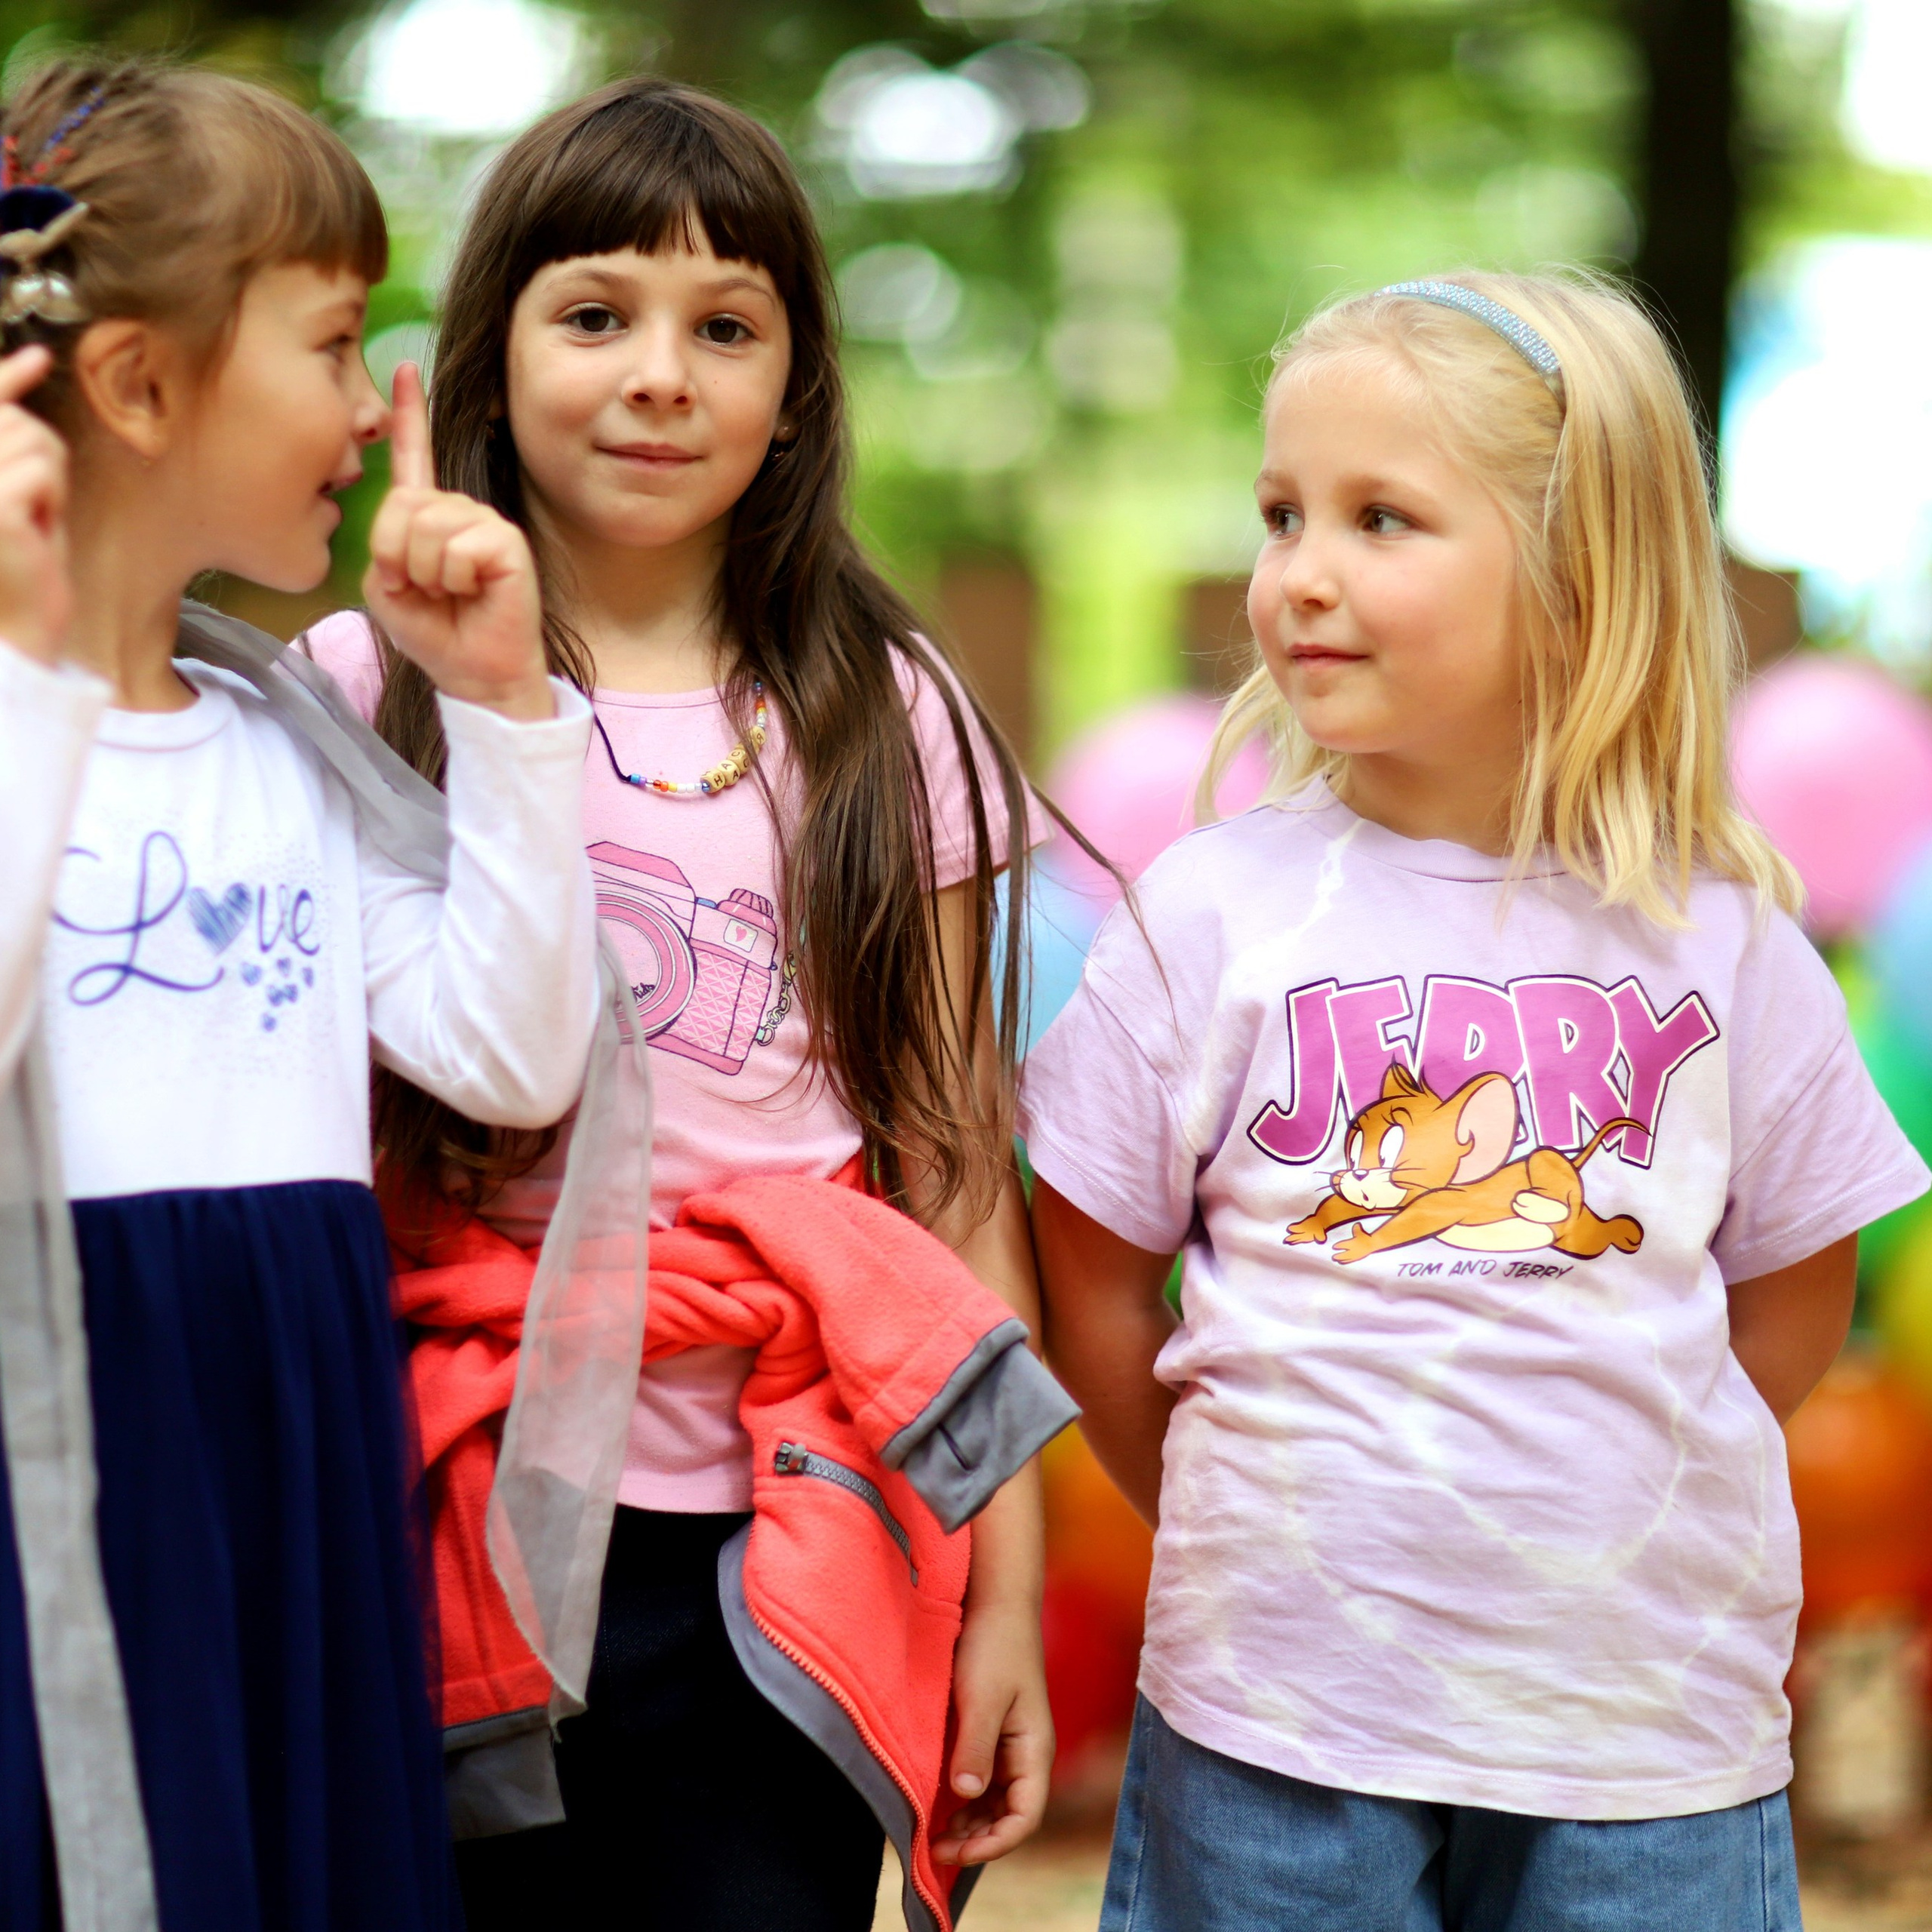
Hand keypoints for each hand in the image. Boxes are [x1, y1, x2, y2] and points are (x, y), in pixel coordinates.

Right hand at [0, 346, 68, 663]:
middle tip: (34, 509)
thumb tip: (34, 357)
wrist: (22, 620)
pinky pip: (43, 470)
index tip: (39, 358)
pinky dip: (52, 499)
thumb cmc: (22, 554)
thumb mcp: (22, 481)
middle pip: (21, 422)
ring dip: (51, 483)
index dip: (6, 377)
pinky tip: (36, 529)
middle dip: (43, 463)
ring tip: (32, 521)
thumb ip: (14, 427)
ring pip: (35, 441)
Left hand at [363, 362, 551, 719]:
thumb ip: (383, 543)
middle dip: (400, 556)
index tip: (405, 370)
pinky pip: (459, 545)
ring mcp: (485, 523)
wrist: (474, 674)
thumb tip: (413, 515)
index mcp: (427, 517)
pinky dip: (455, 577)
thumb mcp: (386, 586)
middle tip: (427, 590)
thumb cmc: (435, 633)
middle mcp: (458, 511)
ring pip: (426, 526)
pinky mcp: (506, 542)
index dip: (408, 416)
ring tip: (450, 594)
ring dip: (427, 572)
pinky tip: (474, 591)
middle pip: (403, 505)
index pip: (414, 459)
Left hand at [932, 1595, 1052, 1866]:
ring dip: (967, 1825)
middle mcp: (1024, 1755)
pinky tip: (934, 1804)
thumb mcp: (983, 1697)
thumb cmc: (995, 1645)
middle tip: (933, 1849)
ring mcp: (1007, 1746)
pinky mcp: (989, 1733)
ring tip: (930, 1836)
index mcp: (1034, 1751)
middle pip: (1008, 1817)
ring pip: (992, 1804)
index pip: (1025, 1817)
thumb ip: (976, 1747)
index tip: (954, 1853)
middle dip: (975, 1841)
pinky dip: (960, 1800)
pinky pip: (979, 1781)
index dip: (993, 1844)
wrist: (995, 1602)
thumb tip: (966, 1795)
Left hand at [1331, 1232, 1373, 1264]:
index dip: (1337, 1246)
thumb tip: (1356, 1224)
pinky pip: (1351, 1260)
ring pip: (1347, 1258)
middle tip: (1333, 1257)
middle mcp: (1352, 1250)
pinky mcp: (1359, 1257)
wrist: (1373, 1243)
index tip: (1333, 1247)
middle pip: (1343, 1255)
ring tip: (1338, 1261)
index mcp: (1350, 1244)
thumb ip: (1356, 1228)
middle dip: (1338, 1256)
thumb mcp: (1359, 1231)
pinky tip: (1345, 1262)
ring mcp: (1355, 1255)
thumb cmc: (1365, 1237)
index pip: (1342, 1245)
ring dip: (1342, 1260)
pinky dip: (1347, 1261)